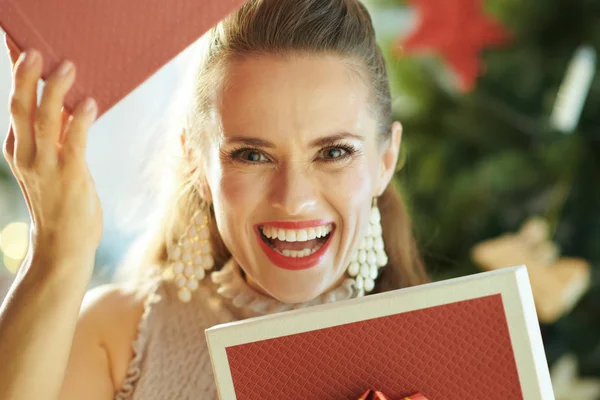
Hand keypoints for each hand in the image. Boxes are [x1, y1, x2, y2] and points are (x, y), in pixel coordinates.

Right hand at [3, 34, 102, 273]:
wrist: (64, 246)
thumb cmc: (61, 202)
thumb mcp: (50, 166)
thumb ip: (56, 137)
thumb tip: (69, 103)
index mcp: (18, 150)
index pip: (13, 107)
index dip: (16, 77)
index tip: (19, 48)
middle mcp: (26, 156)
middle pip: (20, 108)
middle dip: (25, 77)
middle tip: (35, 50)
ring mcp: (46, 167)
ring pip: (43, 120)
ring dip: (54, 91)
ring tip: (67, 67)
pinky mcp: (70, 177)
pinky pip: (73, 142)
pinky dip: (80, 120)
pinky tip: (89, 103)